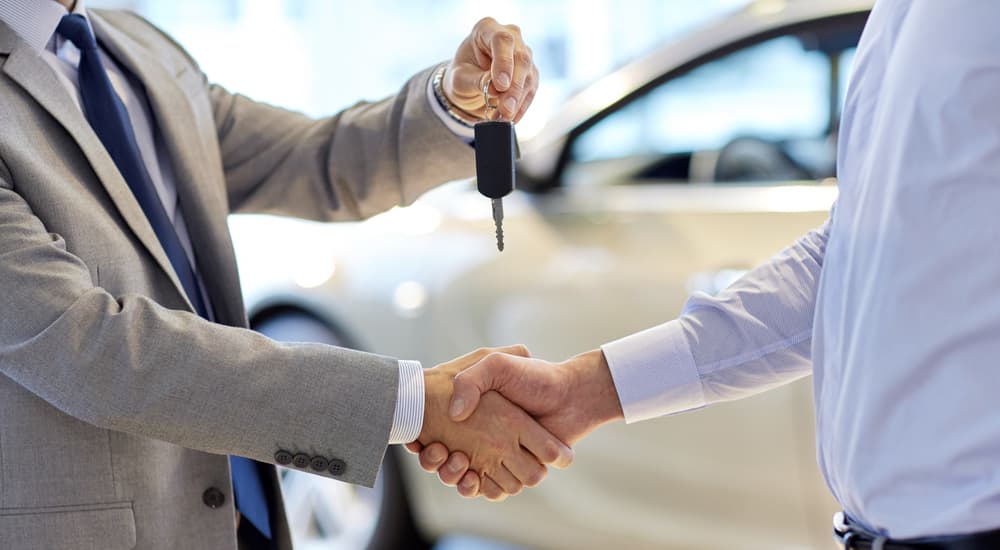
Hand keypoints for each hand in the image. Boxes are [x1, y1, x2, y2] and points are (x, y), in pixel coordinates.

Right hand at [414, 347, 573, 500]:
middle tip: (434, 450)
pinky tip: (470, 475)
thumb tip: (454, 415)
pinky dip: (475, 486)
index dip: (422, 440)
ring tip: (454, 459)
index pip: (434, 433)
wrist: (572, 395)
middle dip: (434, 460)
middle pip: (443, 459)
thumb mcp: (496, 365)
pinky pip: (488, 489)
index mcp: (476, 414)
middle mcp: (484, 437)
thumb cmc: (536, 378)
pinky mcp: (513, 472)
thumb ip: (471, 381)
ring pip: (462, 477)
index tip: (418, 437)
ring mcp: (498, 456)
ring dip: (451, 473)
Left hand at [443, 17, 538, 121]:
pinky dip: (521, 106)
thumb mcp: (460, 79)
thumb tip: (495, 89)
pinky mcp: (530, 73)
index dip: (504, 62)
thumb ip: (477, 81)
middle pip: (521, 59)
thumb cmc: (462, 75)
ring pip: (529, 76)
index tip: (500, 85)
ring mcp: (523, 54)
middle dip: (514, 88)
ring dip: (517, 101)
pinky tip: (510, 118)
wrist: (469, 84)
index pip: (502, 40)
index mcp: (487, 29)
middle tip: (505, 110)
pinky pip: (531, 90)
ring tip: (502, 118)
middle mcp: (511, 37)